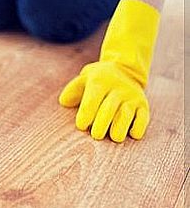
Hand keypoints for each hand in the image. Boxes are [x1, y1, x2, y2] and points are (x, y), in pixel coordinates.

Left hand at [59, 0, 159, 142]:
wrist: (125, 70)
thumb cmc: (97, 80)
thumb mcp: (84, 78)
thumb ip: (72, 90)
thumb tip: (64, 102)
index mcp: (99, 82)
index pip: (92, 98)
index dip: (86, 113)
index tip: (81, 125)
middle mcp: (117, 88)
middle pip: (109, 108)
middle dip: (102, 123)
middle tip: (96, 135)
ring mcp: (132, 96)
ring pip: (127, 113)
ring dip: (120, 127)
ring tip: (114, 137)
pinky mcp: (143, 105)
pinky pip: (143, 117)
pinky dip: (139, 126)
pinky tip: (132, 134)